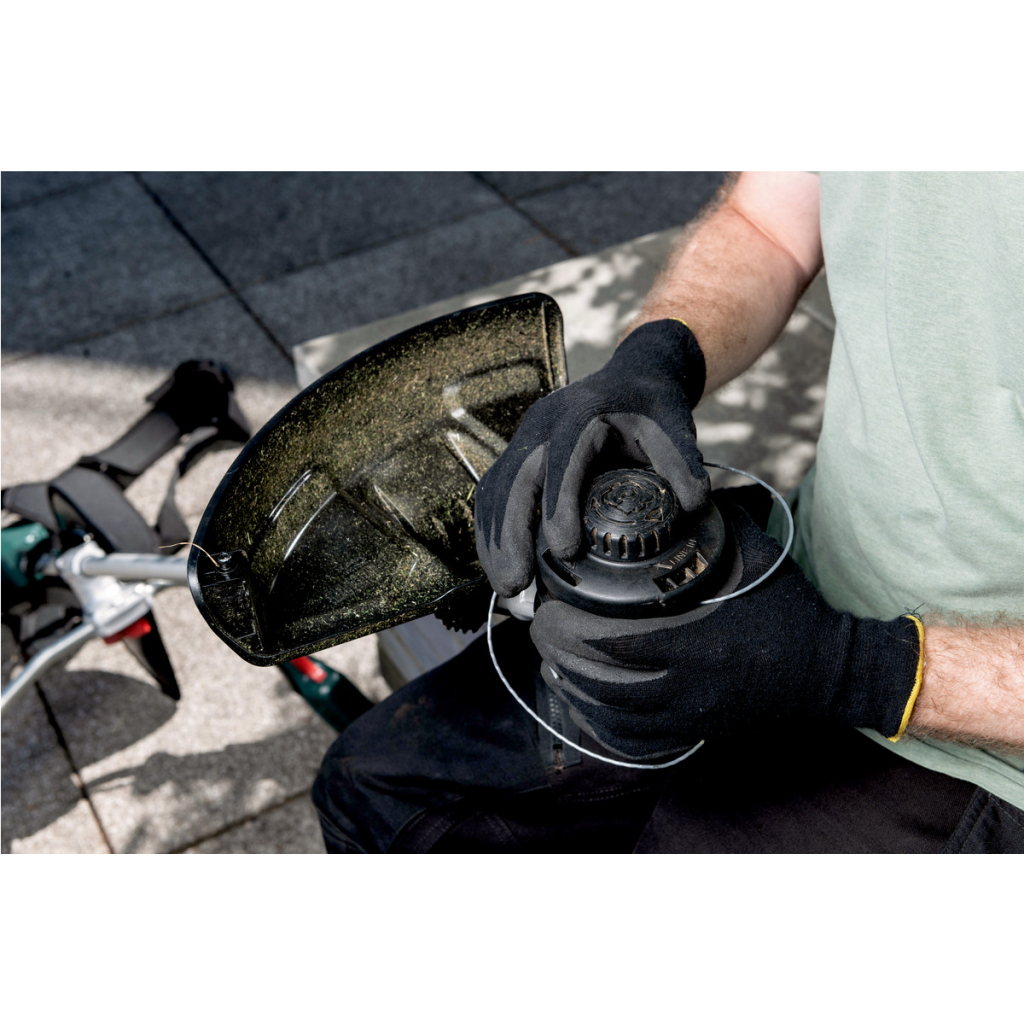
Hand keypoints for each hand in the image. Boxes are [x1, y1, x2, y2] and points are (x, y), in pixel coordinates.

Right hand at [474, 319, 708, 596]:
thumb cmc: (652, 406)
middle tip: (517, 584)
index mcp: (582, 412)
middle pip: (514, 478)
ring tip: (506, 587)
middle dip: (511, 534)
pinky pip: (494, 492)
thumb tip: (693, 506)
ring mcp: (525, 437)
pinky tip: (499, 566)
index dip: (558, 504)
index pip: (562, 458)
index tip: (564, 551)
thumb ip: (682, 462)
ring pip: (496, 489)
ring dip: (494, 540)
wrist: (632, 376)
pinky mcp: (517, 453)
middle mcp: (543, 422)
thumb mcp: (674, 426)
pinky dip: (492, 531)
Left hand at [529, 488, 923, 761]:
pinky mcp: (696, 733)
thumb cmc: (790, 609)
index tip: (550, 608)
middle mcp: (689, 686)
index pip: (615, 644)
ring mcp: (691, 717)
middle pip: (602, 683)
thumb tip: (671, 489)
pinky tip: (581, 703)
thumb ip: (710, 524)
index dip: (571, 631)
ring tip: (549, 661)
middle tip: (539, 631)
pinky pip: (635, 741)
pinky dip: (600, 725)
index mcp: (698, 641)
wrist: (831, 672)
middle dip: (560, 658)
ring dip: (572, 690)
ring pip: (612, 716)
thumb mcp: (755, 556)